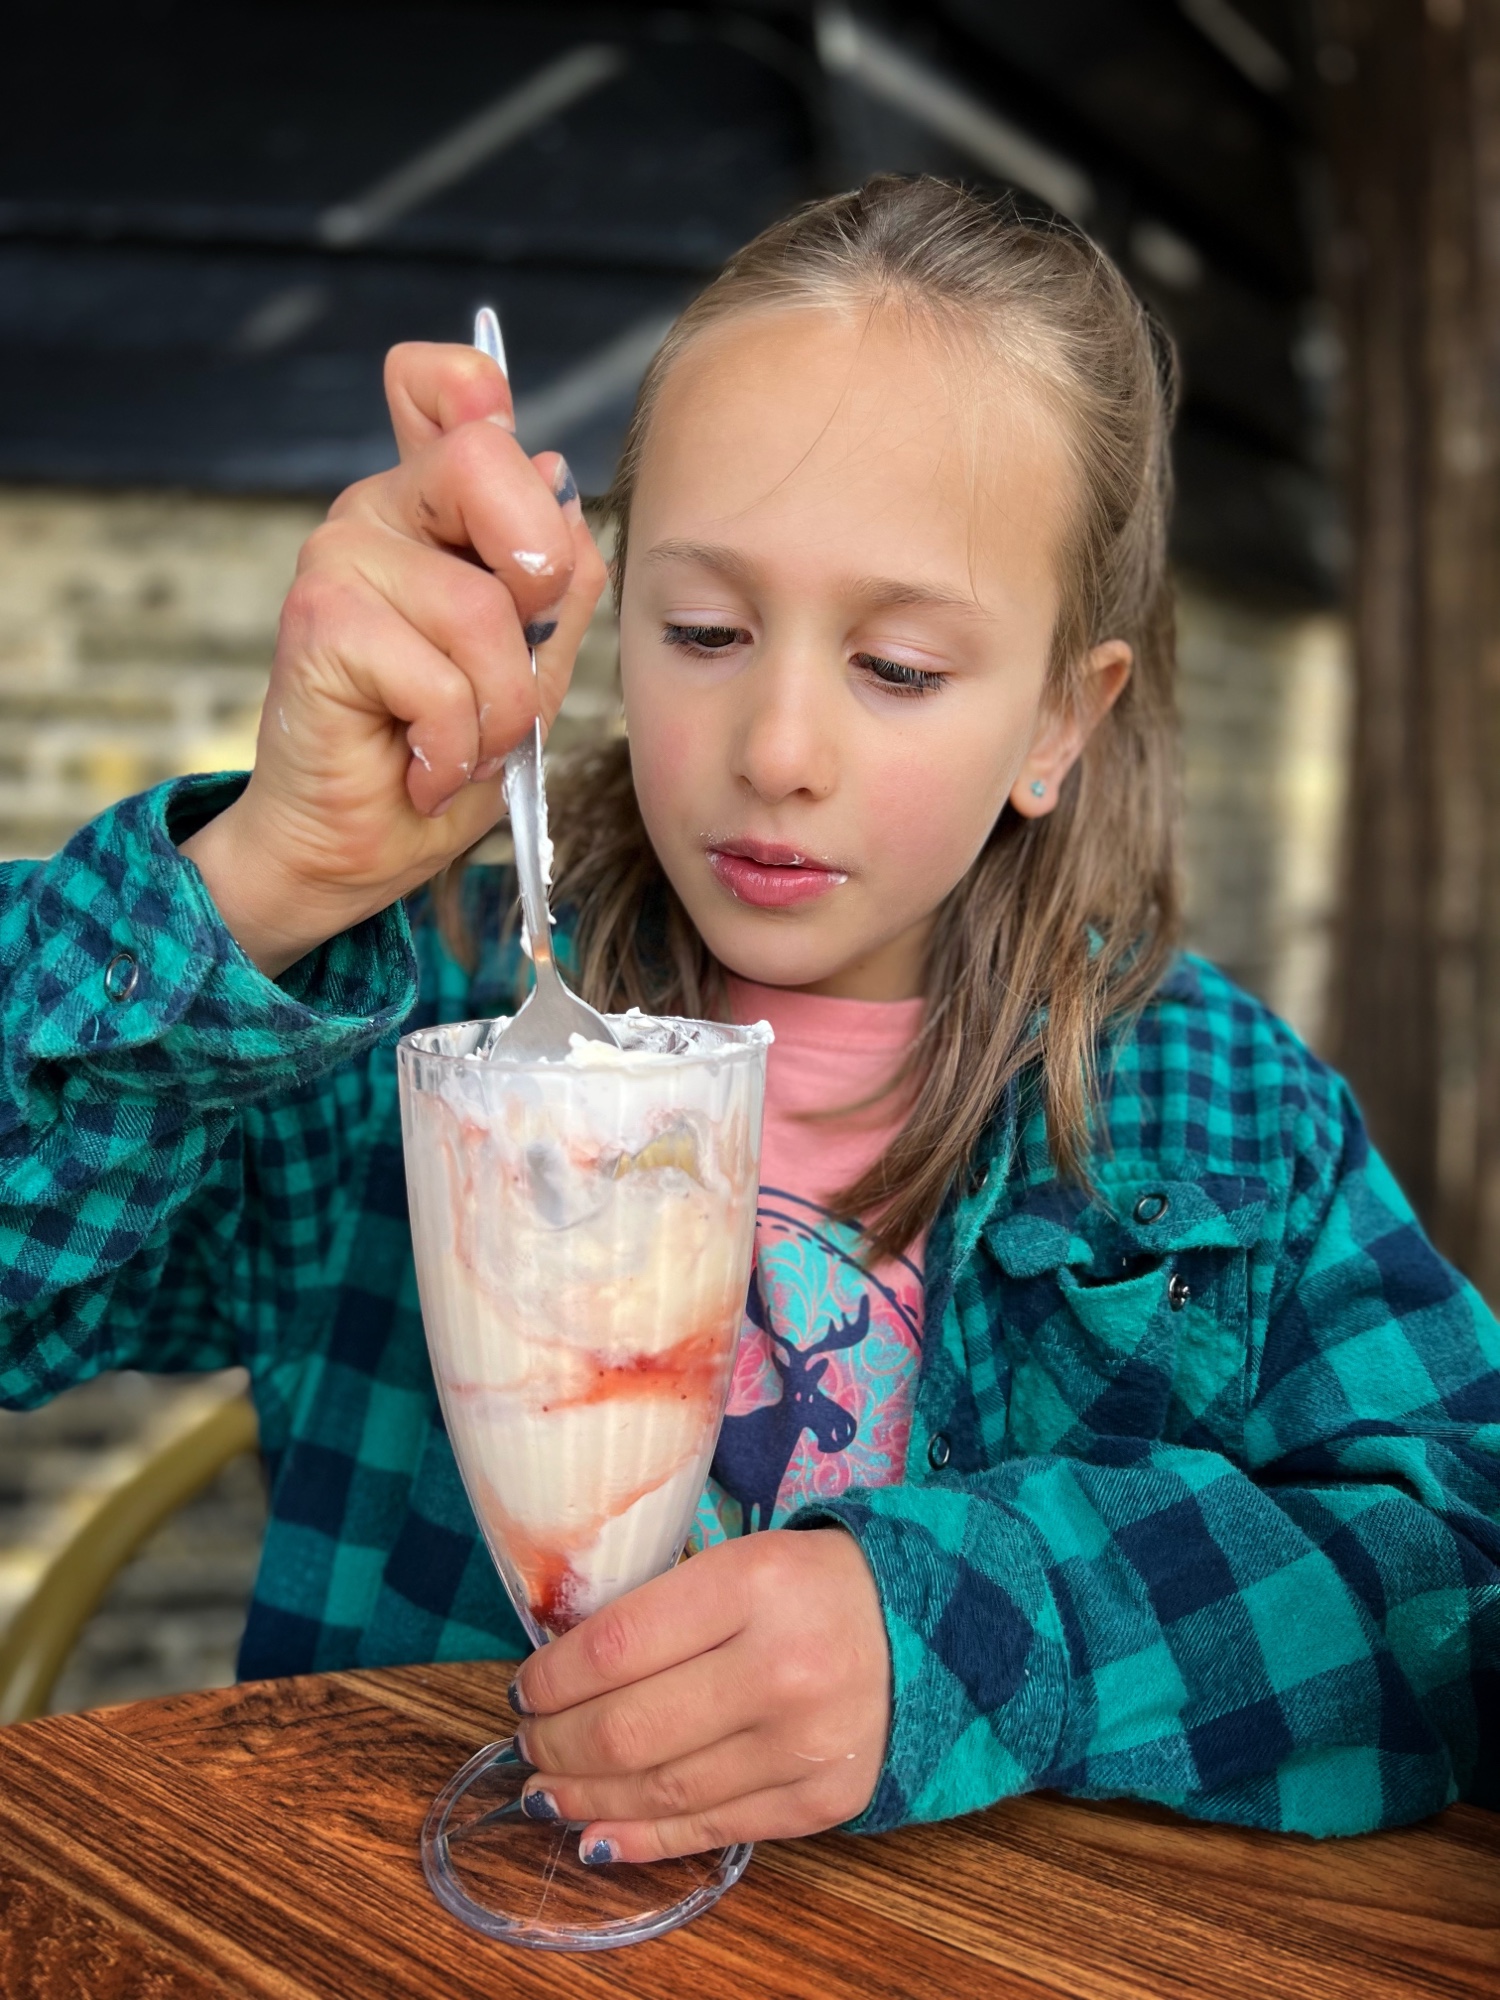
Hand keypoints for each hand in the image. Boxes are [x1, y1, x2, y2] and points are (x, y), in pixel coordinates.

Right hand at [182, 341, 607, 975]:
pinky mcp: (319, 625)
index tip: (514, 521)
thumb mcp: (536, 661)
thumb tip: (562, 486)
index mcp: (432, 504)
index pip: (454, 386)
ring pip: (482, 609)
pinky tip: (420, 765)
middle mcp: (377, 510)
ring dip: (499, 710)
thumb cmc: (443, 750)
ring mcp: (339, 559)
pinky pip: (441, 679)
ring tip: (458, 743)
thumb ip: (558, 576)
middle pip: (487, 460)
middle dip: (538, 581)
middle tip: (512, 664)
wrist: (358, 845)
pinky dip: (453, 747)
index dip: (492, 410)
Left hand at [510, 1528, 889, 1863]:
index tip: (525, 1688)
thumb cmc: (817, 1586)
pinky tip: (599, 1835)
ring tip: (548, 1791)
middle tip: (528, 1743)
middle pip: (630, 1728)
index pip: (617, 1646)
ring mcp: (804, 1744)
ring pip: (662, 1789)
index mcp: (752, 1585)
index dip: (553, 1678)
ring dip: (587, 1797)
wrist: (938, 1629)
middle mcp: (780, 1668)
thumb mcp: (743, 1561)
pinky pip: (712, 1830)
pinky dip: (643, 1840)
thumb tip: (563, 1675)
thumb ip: (664, 1610)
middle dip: (557, 1744)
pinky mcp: (822, 1801)